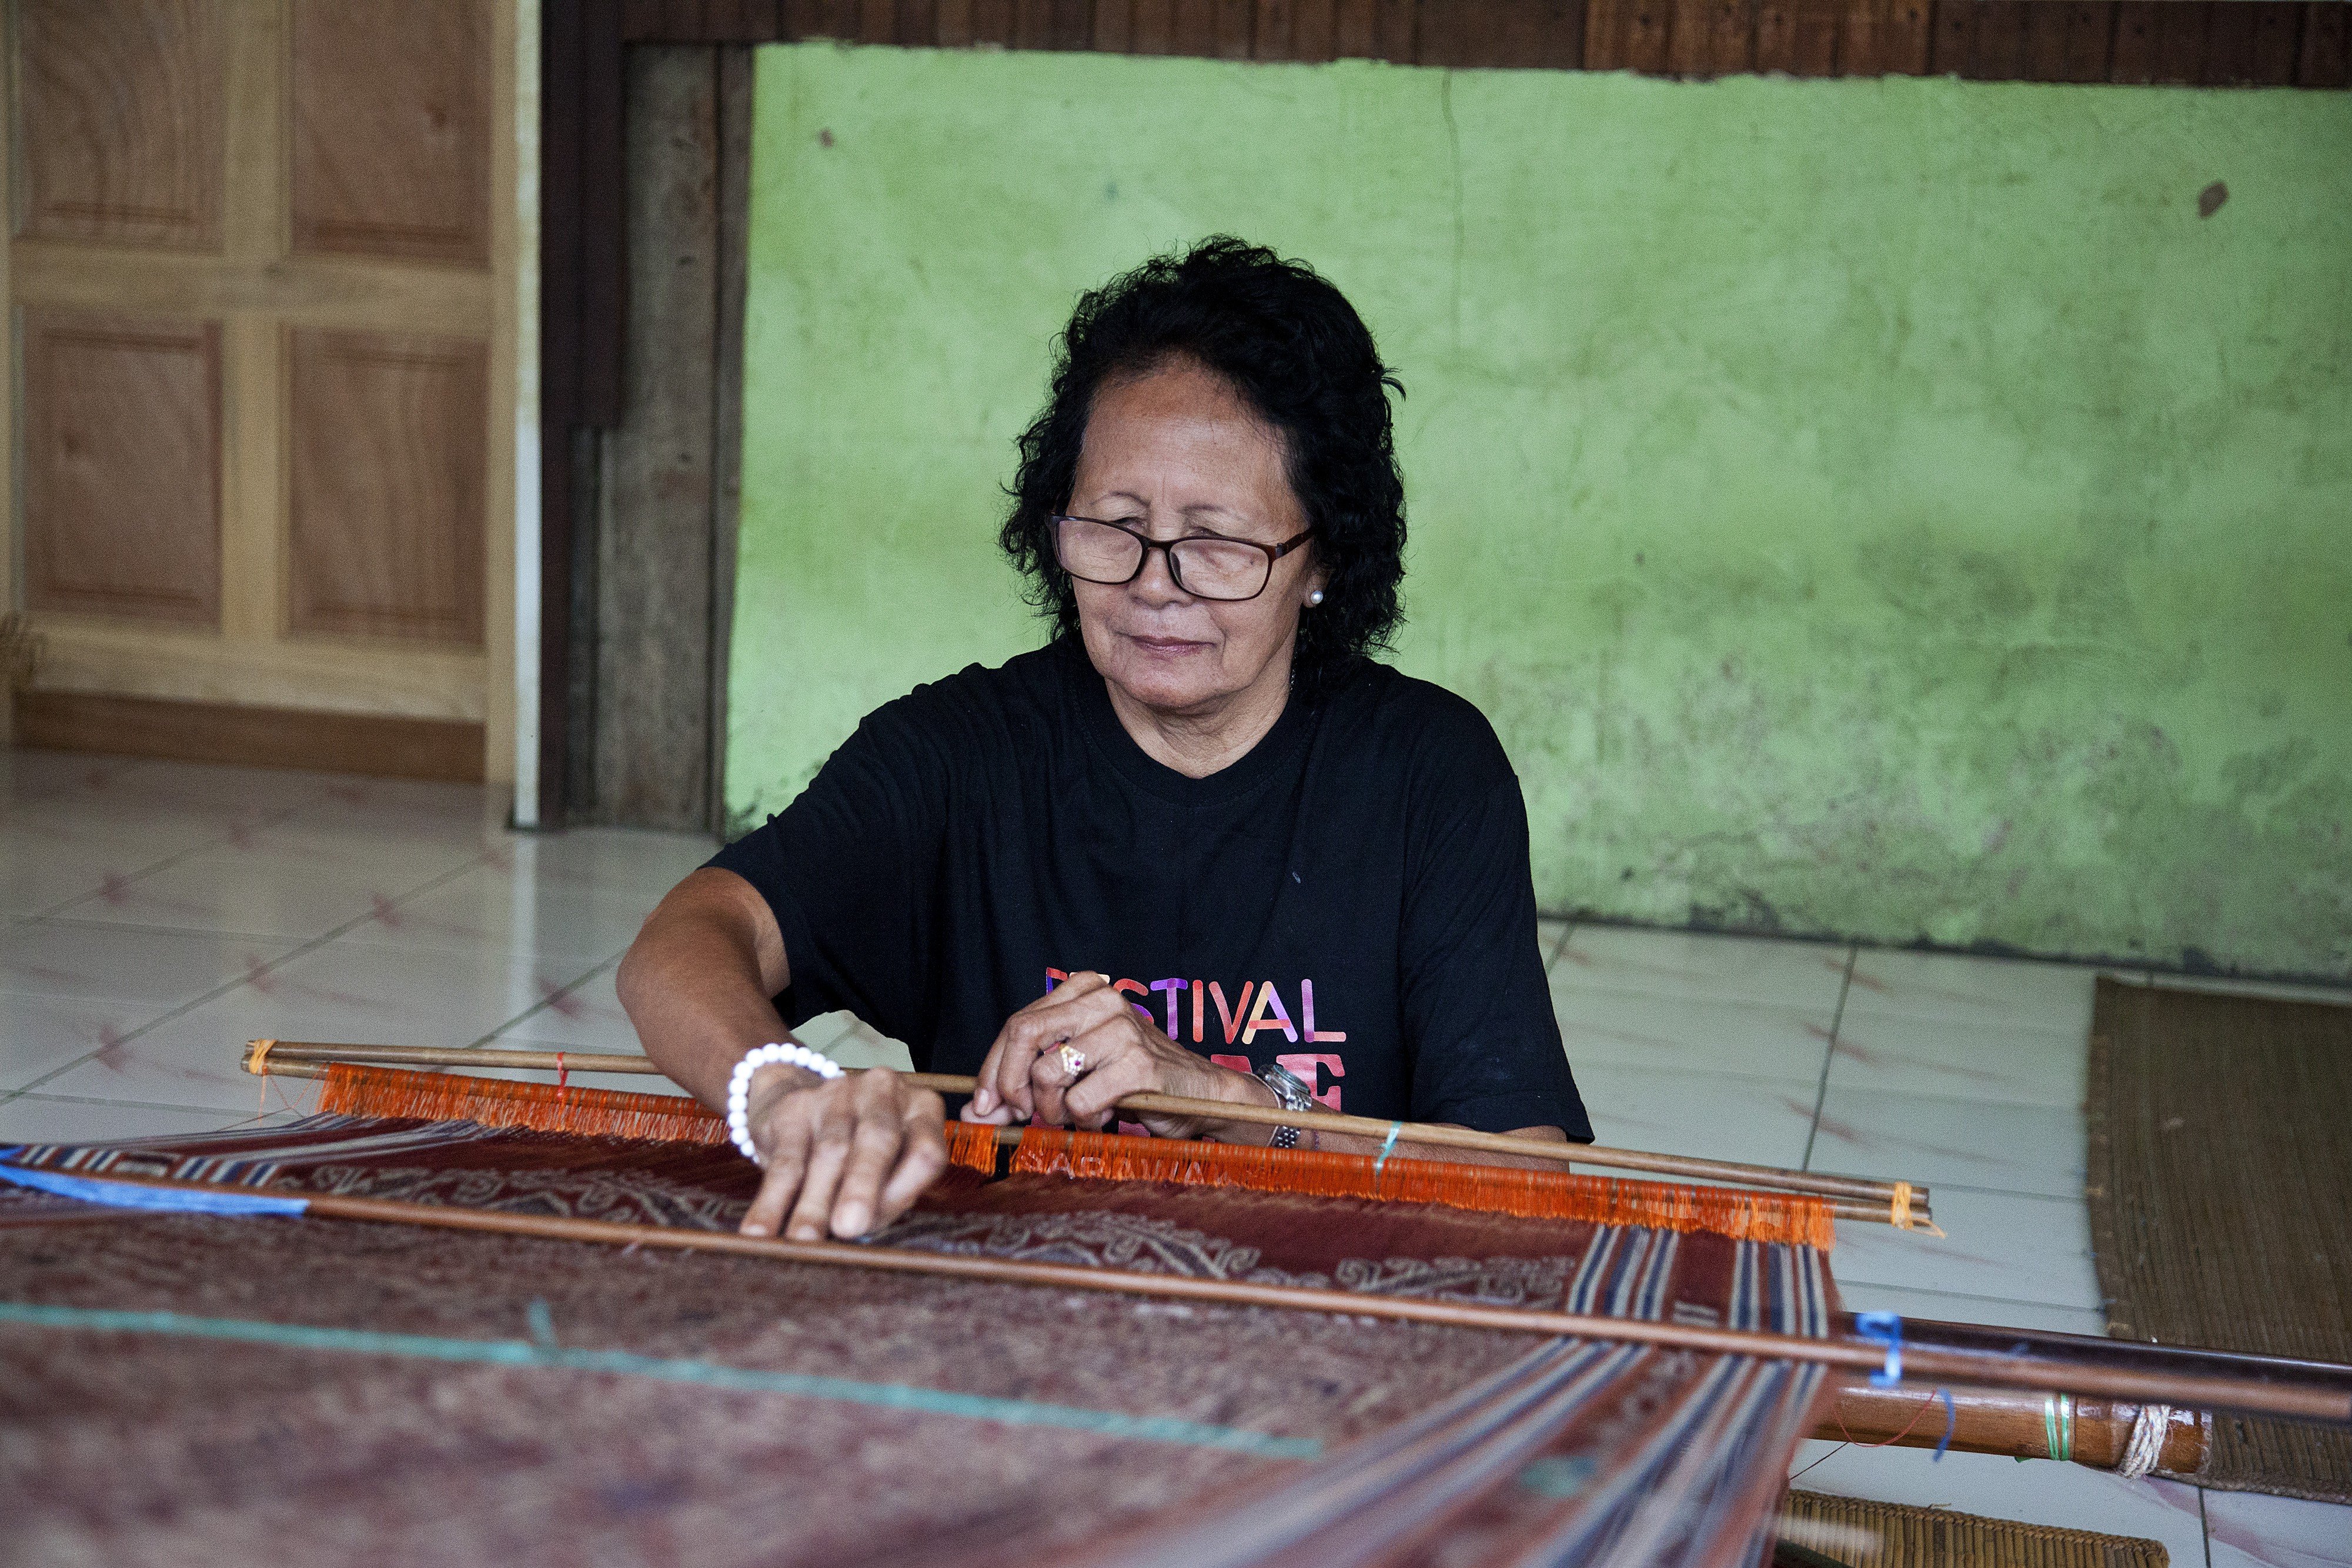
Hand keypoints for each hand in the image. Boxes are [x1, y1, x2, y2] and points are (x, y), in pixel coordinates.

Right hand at [739, 1065, 947, 1240]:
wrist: (799, 1108)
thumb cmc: (861, 1156)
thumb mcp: (889, 1174)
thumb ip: (887, 1199)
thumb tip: (861, 1230)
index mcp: (921, 1109)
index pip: (925, 1151)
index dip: (905, 1189)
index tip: (882, 1224)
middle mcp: (883, 1091)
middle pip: (878, 1138)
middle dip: (862, 1186)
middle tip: (848, 1227)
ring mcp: (838, 1092)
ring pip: (830, 1151)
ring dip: (814, 1202)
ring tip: (803, 1241)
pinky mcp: (795, 1107)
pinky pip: (785, 1160)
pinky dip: (772, 1201)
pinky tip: (761, 1230)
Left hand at [961, 971, 1274, 1139]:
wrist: (1200, 1091)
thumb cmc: (1131, 1080)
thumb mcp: (1073, 1074)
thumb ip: (1024, 1087)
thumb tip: (973, 1113)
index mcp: (1084, 990)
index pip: (1018, 1024)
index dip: (992, 1068)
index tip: (984, 1104)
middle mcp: (1102, 1000)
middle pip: (1023, 1034)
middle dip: (1010, 1085)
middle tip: (1020, 1113)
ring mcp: (1122, 1030)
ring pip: (1048, 1073)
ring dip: (1052, 1109)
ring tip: (1078, 1112)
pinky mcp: (1138, 1064)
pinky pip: (1079, 1102)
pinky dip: (1083, 1120)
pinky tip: (1106, 1112)